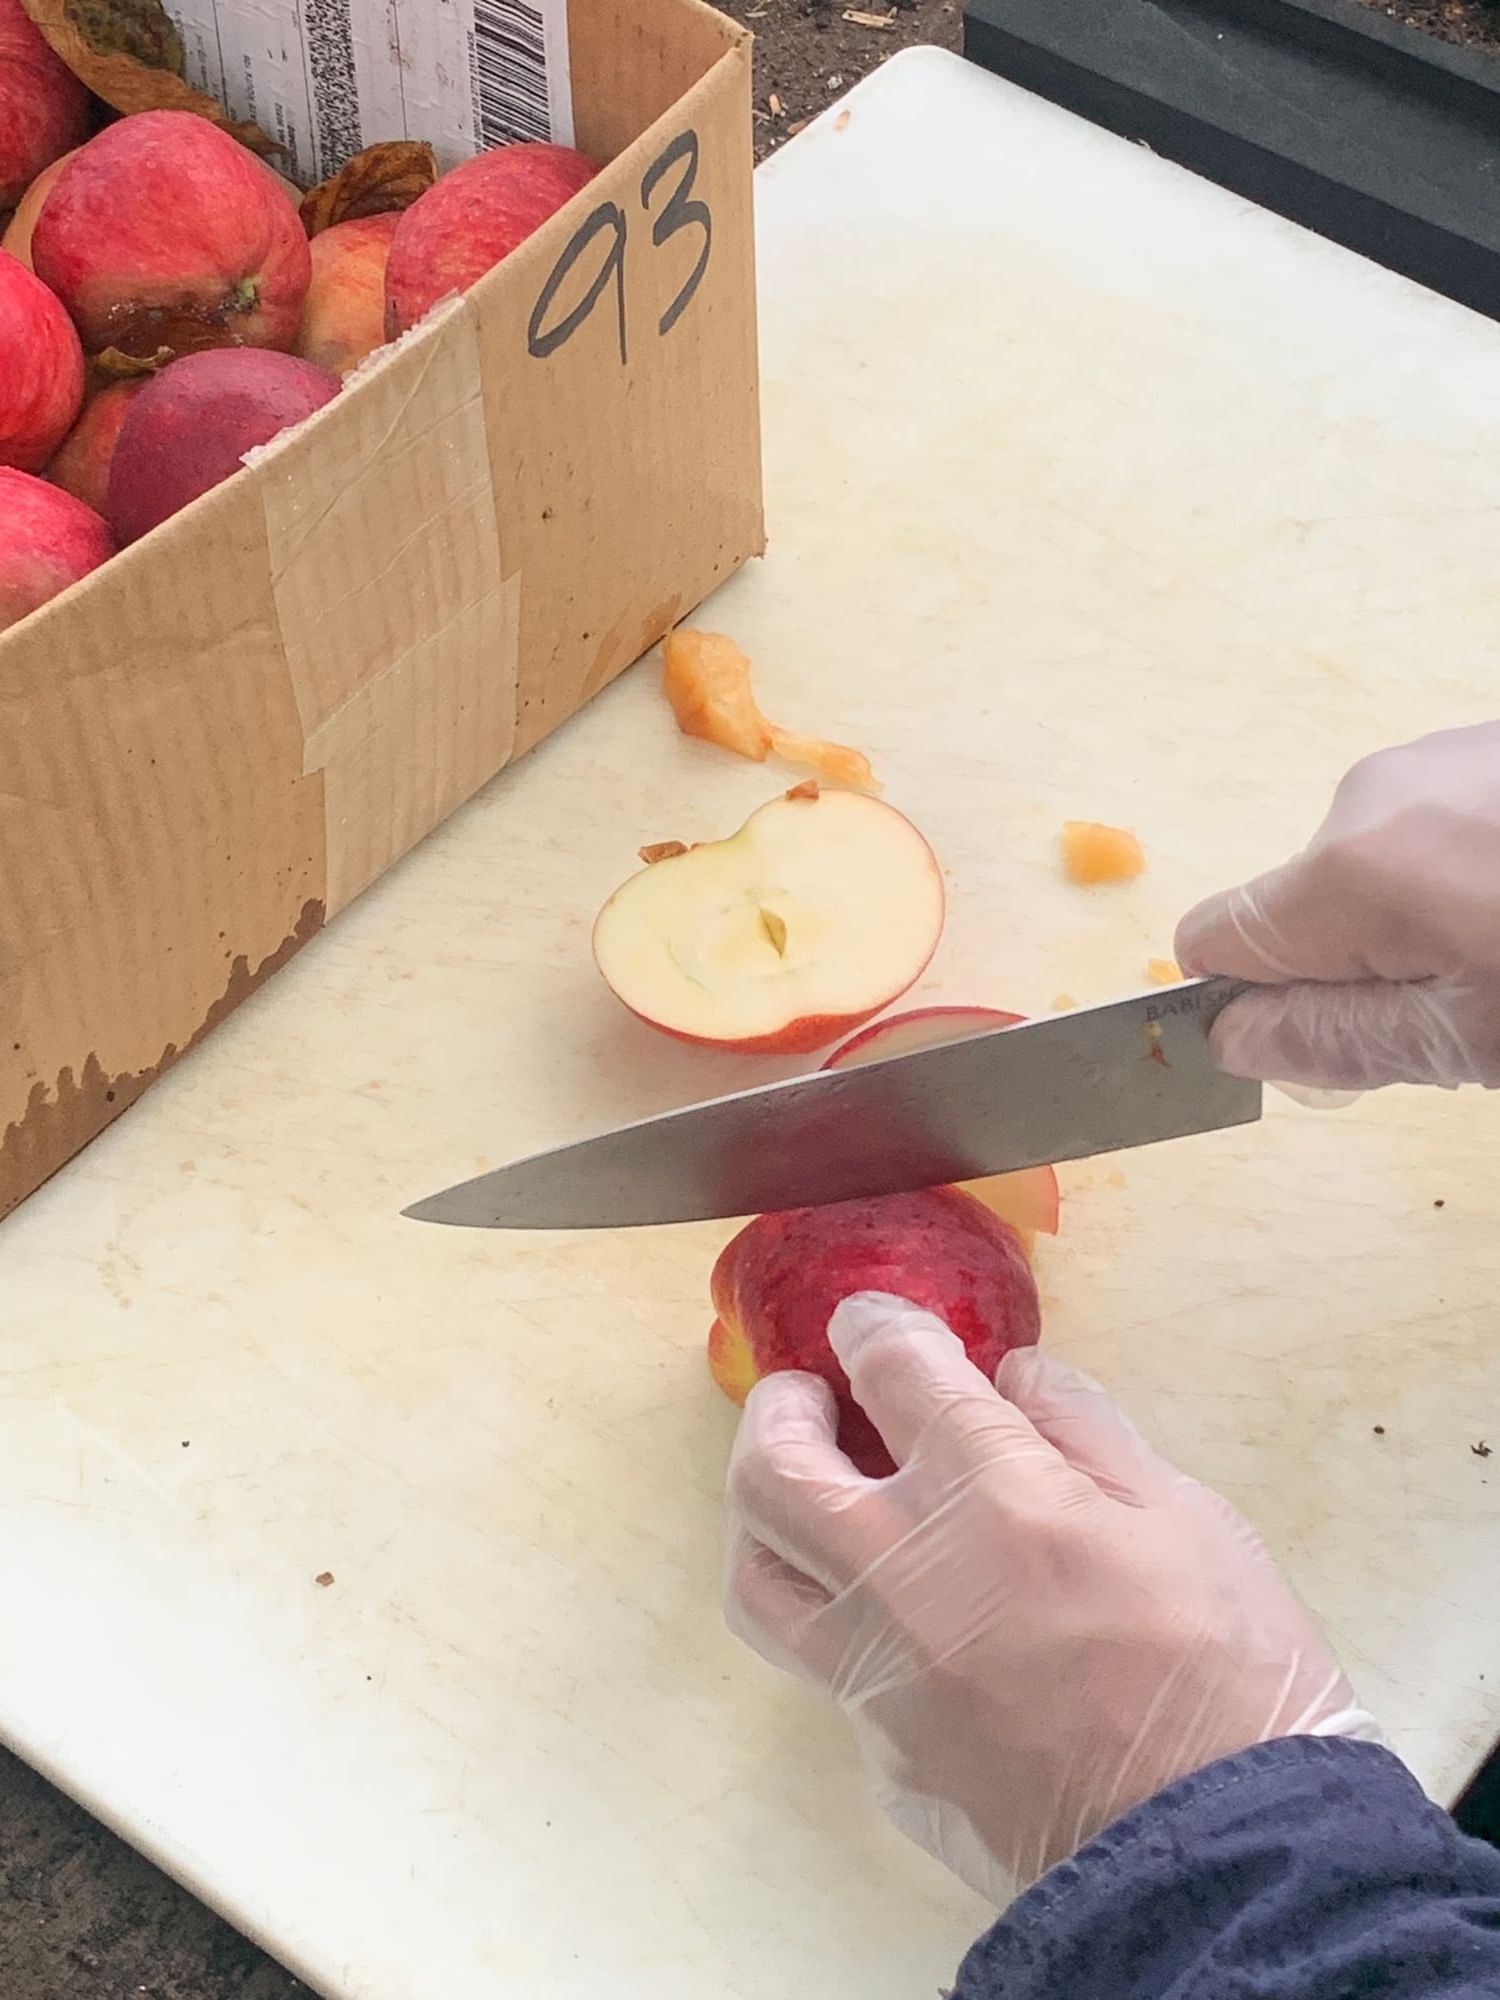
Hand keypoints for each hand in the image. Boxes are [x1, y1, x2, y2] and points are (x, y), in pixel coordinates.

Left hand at [725, 1293, 1379, 1903]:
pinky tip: (894, 1618)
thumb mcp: (1189, 1515)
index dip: (876, 1328)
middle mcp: (903, 1575)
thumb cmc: (1230, 1673)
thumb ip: (1088, 1430)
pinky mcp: (880, 1756)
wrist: (1222, 1860)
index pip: (892, 1370)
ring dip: (764, 1518)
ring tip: (805, 1497)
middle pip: (772, 1467)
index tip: (874, 1325)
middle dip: (775, 1410)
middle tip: (805, 1398)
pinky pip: (827, 1670)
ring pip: (756, 1576)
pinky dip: (843, 1622)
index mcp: (990, 1493)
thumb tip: (1016, 1378)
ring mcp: (876, 1675)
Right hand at [1176, 722, 1499, 1089]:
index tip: (1333, 1036)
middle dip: (1364, 963)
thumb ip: (1337, 1039)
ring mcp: (1434, 757)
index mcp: (1346, 871)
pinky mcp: (1484, 743)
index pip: (1212, 941)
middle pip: (1305, 908)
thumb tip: (1229, 1037)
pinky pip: (1433, 827)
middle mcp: (1369, 796)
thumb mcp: (1475, 1035)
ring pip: (1376, 869)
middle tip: (1474, 1000)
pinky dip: (1469, 869)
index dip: (1252, 1003)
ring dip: (1424, 914)